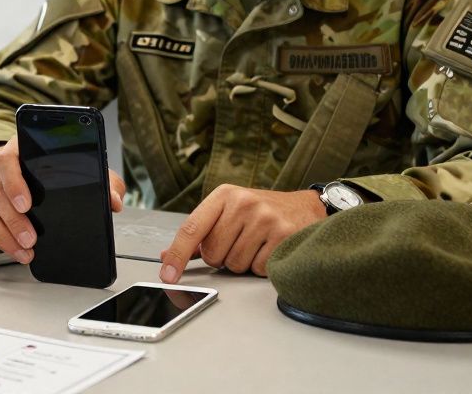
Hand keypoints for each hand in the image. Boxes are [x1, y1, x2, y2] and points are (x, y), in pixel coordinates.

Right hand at [0, 136, 126, 263]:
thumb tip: (113, 200)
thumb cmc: (62, 166)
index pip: (8, 159)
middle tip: (30, 238)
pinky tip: (14, 249)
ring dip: (2, 233)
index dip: (14, 183)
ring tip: (23, 250)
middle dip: (12, 219)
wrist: (43, 167)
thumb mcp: (87, 169)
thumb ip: (105, 182)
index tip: (27, 205)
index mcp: (20, 145)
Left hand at [159, 185, 324, 281]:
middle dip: (221, 258)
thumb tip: (167, 256)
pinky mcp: (283, 234)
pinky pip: (258, 269)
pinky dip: (261, 267)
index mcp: (224, 195)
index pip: (191, 228)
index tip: (167, 275)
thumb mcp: (227, 213)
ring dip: (242, 263)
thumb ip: (199, 235)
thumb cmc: (261, 212)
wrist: (304, 208)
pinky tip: (269, 250)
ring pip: (235, 264)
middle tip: (237, 243)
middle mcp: (243, 203)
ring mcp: (265, 218)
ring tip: (255, 245)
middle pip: (213, 254)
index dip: (177, 255)